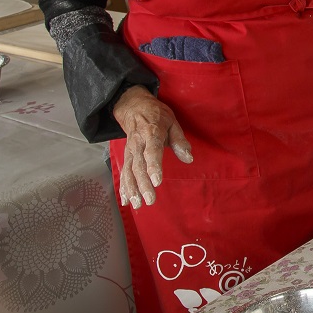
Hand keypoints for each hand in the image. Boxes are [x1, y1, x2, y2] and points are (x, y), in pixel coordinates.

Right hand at [112, 86, 192, 208]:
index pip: (152, 151)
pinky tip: (126, 200)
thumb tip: (189, 158)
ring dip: (132, 189)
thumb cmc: (156, 115)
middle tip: (150, 200)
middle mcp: (137, 144)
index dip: (154, 166)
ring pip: (128, 171)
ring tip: (137, 204)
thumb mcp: (172, 122)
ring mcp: (129, 151)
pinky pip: (123, 172)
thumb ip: (179, 140)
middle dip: (143, 184)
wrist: (133, 107)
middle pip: (139, 166)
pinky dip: (123, 187)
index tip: (157, 181)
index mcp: (151, 133)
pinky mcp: (126, 156)